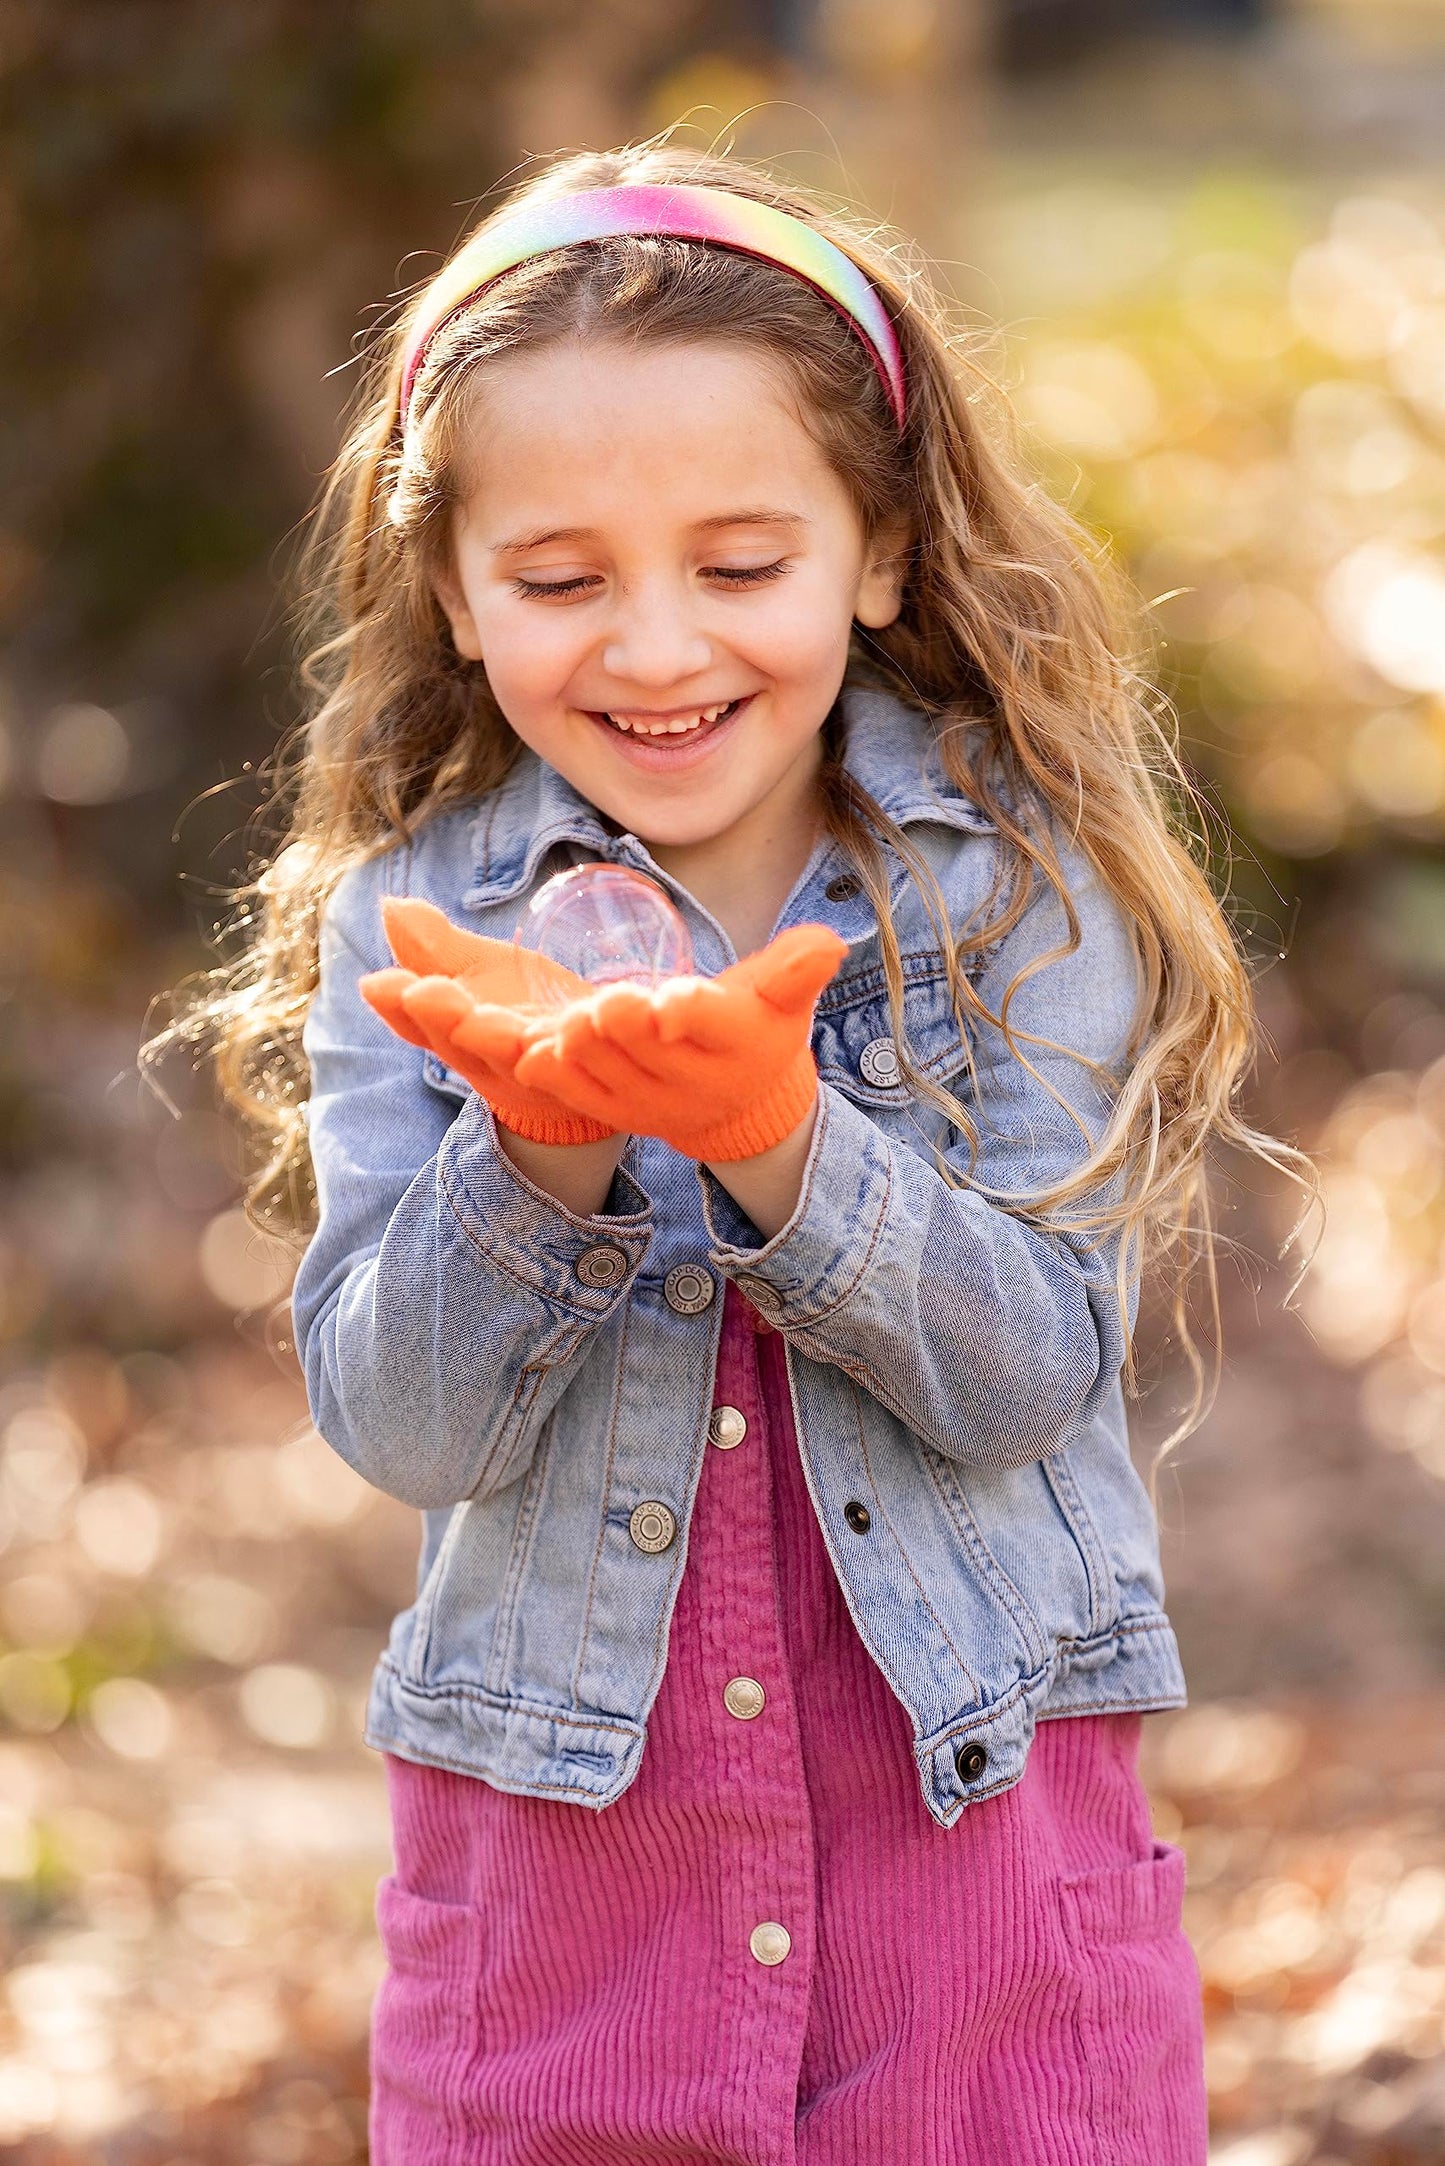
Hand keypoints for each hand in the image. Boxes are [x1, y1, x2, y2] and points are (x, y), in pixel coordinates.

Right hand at [358, 897, 616, 1145]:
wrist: (598, 1061)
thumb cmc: (527, 1014)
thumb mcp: (479, 975)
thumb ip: (436, 948)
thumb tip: (390, 907)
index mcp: (456, 1039)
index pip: (417, 1026)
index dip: (397, 1009)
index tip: (379, 985)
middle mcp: (495, 1065)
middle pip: (465, 1047)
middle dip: (445, 1020)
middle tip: (423, 993)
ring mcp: (545, 1075)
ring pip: (520, 1062)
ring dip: (501, 1042)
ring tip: (486, 1019)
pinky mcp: (594, 1073)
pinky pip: (585, 1065)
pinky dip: (575, 1050)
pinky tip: (573, 1027)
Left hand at [513, 925, 847, 1161]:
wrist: (741, 1106)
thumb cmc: (759, 1029)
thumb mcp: (784, 999)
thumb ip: (798, 968)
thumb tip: (833, 942)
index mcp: (739, 1042)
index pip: (716, 1025)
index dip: (693, 1014)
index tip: (672, 1001)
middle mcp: (696, 1080)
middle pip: (652, 1052)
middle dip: (626, 1028)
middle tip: (602, 1002)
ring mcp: (652, 1102)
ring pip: (610, 1075)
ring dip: (584, 1050)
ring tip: (568, 1024)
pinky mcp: (618, 1112)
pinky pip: (582, 1097)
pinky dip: (558, 1078)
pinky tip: (534, 1057)